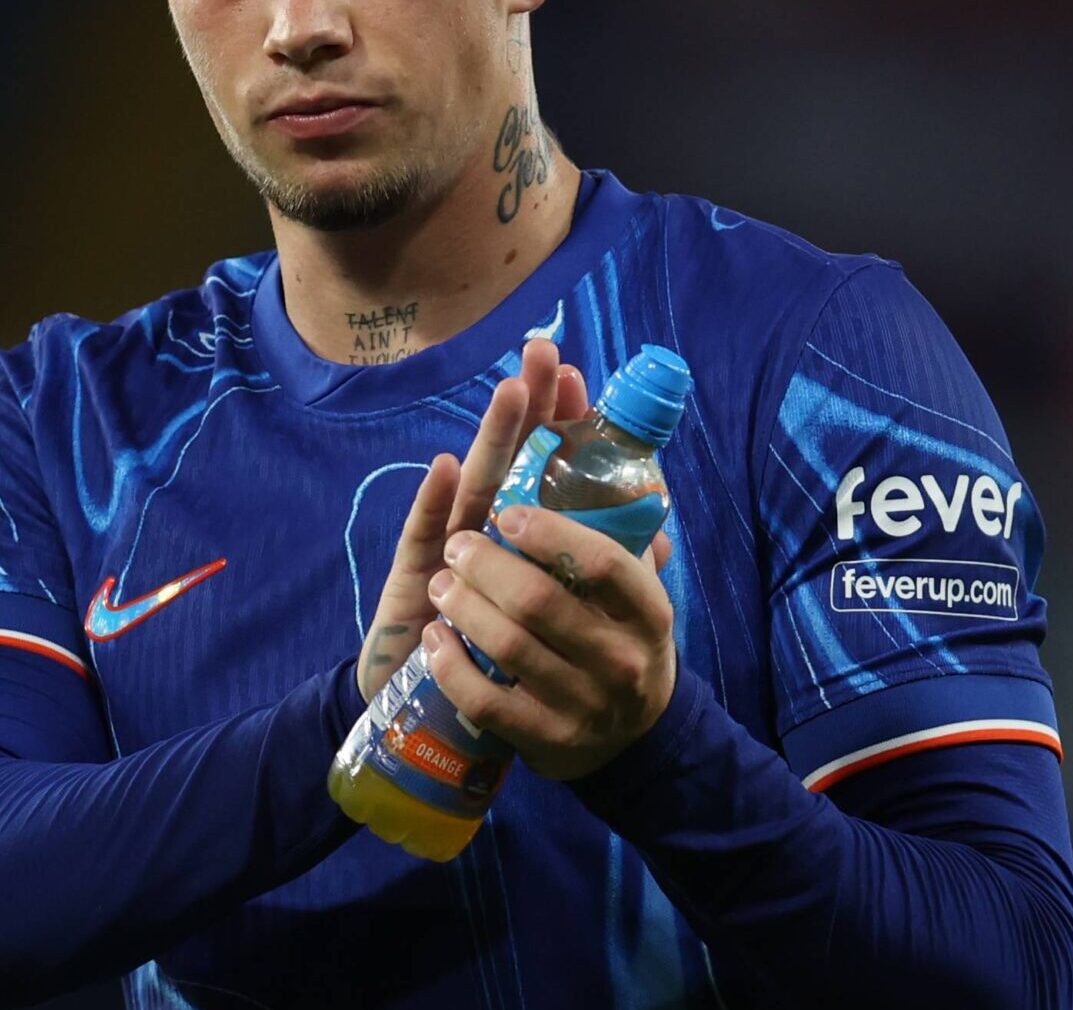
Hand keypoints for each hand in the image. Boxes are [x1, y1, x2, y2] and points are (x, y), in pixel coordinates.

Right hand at [356, 337, 588, 699]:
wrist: (430, 718)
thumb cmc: (496, 659)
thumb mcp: (556, 619)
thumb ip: (598, 576)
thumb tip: (660, 538)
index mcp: (519, 535)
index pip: (544, 466)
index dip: (559, 422)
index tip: (575, 375)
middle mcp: (482, 531)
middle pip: (509, 459)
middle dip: (528, 408)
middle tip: (541, 353)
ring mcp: (446, 551)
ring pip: (474, 487)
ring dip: (492, 439)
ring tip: (511, 391)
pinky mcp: (412, 581)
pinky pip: (423, 539)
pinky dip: (432, 503)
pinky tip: (443, 469)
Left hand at [421, 502, 678, 780]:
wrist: (637, 739)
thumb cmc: (624, 644)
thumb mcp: (639, 598)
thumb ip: (625, 543)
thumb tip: (601, 481)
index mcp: (648, 614)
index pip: (601, 562)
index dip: (547, 533)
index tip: (507, 515)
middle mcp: (620, 661)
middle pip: (538, 600)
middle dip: (484, 565)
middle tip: (456, 547)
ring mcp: (583, 705)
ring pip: (506, 646)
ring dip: (461, 606)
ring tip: (440, 584)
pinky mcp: (545, 740)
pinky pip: (484, 700)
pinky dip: (451, 665)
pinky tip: (436, 638)